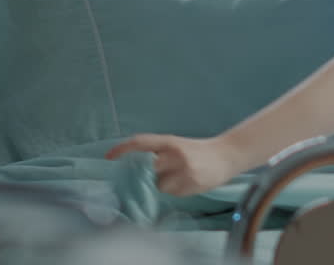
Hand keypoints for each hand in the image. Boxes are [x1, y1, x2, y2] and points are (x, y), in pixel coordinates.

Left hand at [105, 134, 240, 196]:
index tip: (108, 157)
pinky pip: (173, 193)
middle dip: (147, 175)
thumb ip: (158, 152)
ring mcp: (184, 170)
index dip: (122, 148)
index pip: (140, 142)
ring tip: (178, 178)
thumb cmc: (197, 150)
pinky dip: (176, 191)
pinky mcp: (191, 185)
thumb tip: (134, 167)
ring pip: (159, 185)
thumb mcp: (176, 145)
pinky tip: (187, 183)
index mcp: (169, 141)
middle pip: (147, 169)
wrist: (226, 156)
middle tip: (151, 176)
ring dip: (163, 185)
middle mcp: (175, 154)